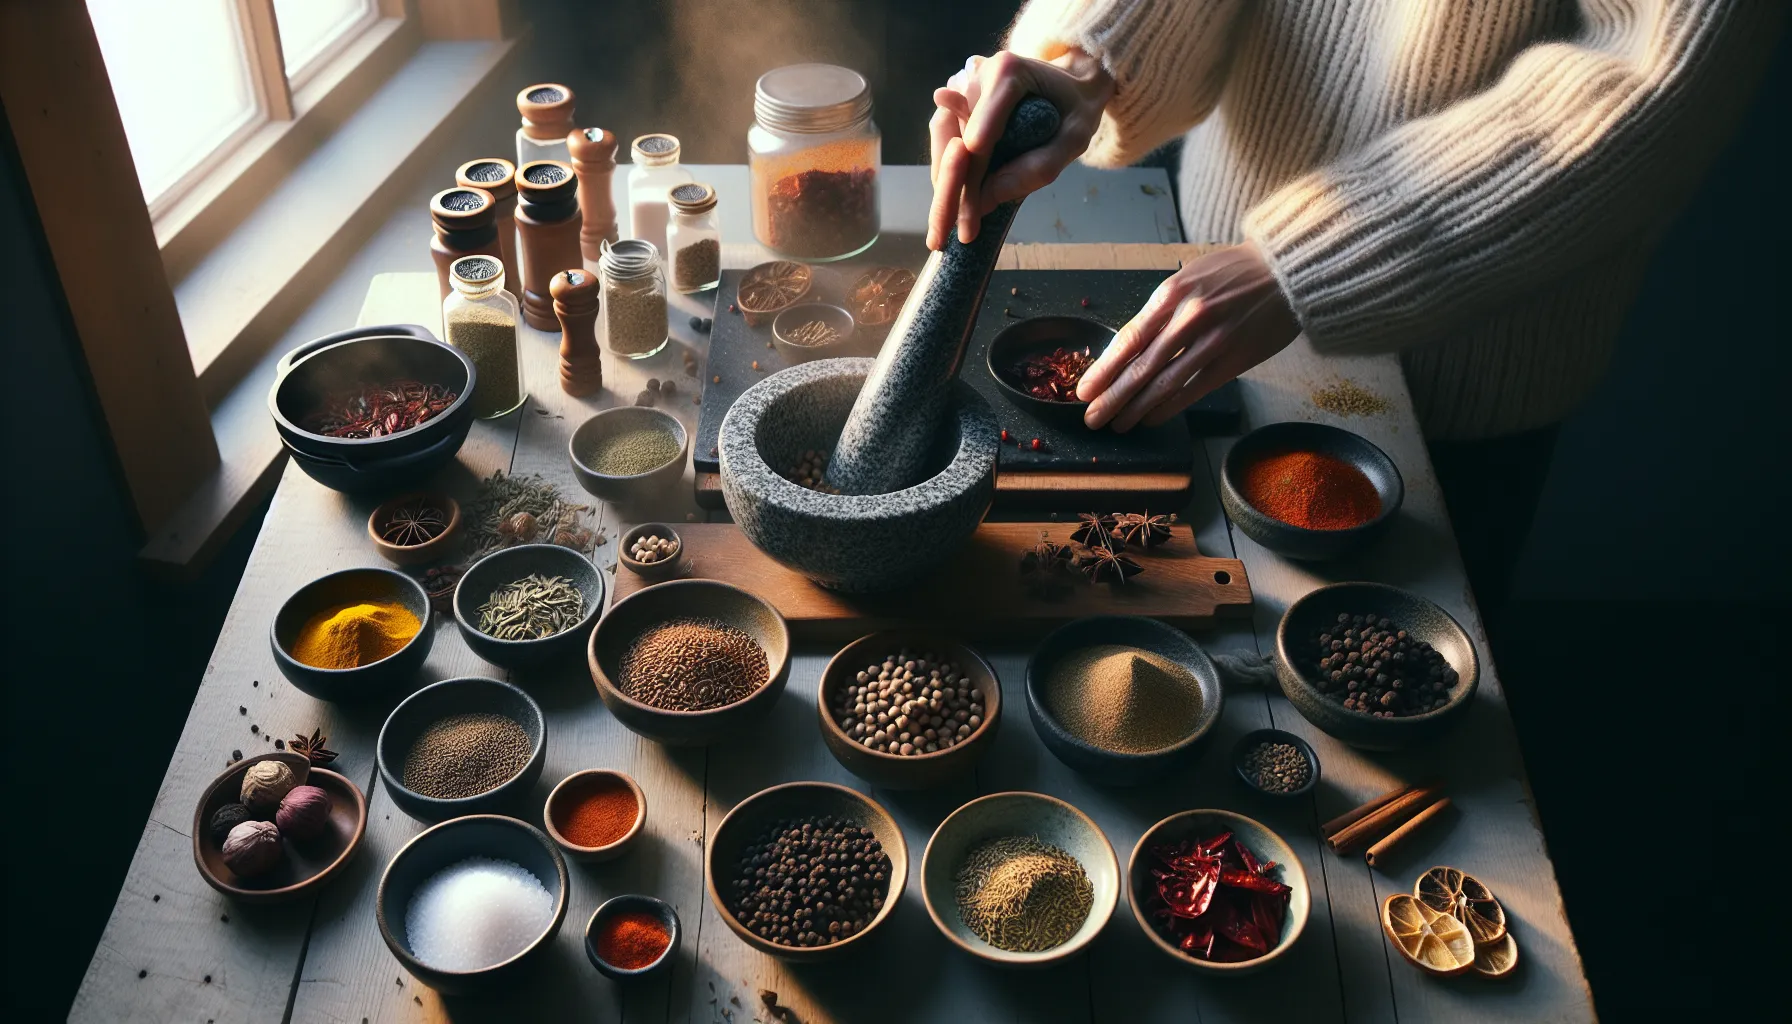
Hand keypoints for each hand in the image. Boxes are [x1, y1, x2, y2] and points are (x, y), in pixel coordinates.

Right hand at [928, 48, 1112, 249]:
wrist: (1071, 81)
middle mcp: (978, 77)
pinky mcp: (959, 106)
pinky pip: (944, 142)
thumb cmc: (1077, 108)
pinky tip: (949, 206)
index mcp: (1008, 74)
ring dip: (942, 187)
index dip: (972, 176)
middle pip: (953, 142)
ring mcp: (964, 91)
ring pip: (942, 144)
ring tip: (941, 230)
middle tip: (940, 238)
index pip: (981, 133)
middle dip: (948, 193)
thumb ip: (1039, 167)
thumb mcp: (1075, 138)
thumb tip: (988, 199)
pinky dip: (945, 175)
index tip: (970, 216)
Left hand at [1078, 243, 1300, 431]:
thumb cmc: (1232, 273)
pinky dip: (1169, 408)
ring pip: (1165, 385)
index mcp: (1172, 294)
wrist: (1284, 270)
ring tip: (1118, 425)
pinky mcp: (1234, 361)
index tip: (1084, 390)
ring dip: (1136, 409)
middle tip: (1092, 418)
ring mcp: (1213, 342)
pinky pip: (1194, 390)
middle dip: (1112, 398)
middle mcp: (1190, 318)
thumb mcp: (1188, 278)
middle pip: (1142, 368)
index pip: (1129, 339)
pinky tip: (1151, 419)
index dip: (1104, 370)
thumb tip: (1129, 350)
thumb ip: (1161, 312)